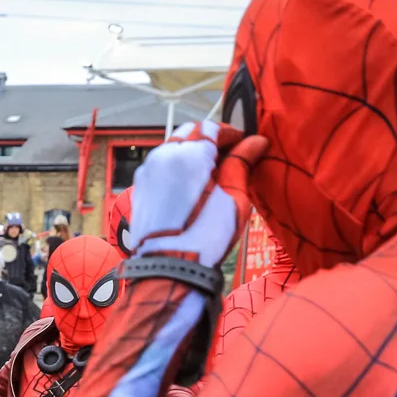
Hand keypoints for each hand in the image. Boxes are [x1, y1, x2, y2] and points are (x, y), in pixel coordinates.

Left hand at [130, 120, 268, 263]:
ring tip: (212, 171)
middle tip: (230, 155)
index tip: (245, 143)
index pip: (212, 128)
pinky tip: (191, 184)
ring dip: (192, 152)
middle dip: (210, 140)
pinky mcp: (140, 186)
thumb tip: (256, 142)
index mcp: (189, 155)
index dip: (231, 133)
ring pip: (173, 147)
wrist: (167, 267)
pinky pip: (161, 164)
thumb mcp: (234, 198)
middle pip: (190, 133)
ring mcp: (147, 171)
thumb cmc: (205, 235)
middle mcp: (163, 156)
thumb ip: (242, 163)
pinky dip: (177, 166)